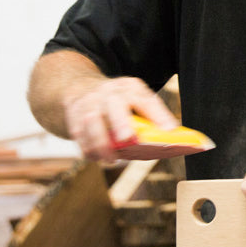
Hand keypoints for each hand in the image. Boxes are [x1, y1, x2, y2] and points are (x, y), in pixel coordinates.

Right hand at [61, 76, 177, 161]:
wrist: (83, 87)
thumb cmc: (118, 102)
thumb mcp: (135, 100)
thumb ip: (148, 118)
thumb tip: (165, 140)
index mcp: (131, 88)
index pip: (147, 100)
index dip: (159, 115)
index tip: (170, 129)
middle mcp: (110, 93)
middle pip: (115, 106)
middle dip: (121, 122)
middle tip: (127, 138)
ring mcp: (90, 102)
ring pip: (92, 122)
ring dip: (101, 144)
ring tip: (111, 159)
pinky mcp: (74, 114)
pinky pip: (78, 133)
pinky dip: (87, 148)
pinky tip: (96, 157)